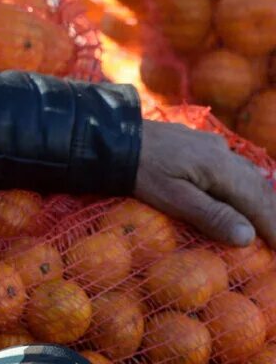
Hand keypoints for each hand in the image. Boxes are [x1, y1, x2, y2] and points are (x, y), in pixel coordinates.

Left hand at [134, 119, 275, 246]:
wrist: (112, 136)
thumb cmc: (138, 171)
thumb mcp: (170, 197)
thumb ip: (210, 215)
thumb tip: (249, 236)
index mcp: (220, 167)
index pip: (259, 202)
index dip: (274, 228)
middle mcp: (223, 153)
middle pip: (260, 188)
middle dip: (274, 216)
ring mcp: (213, 145)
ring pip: (250, 176)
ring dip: (263, 201)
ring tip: (270, 225)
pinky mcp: (202, 144)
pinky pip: (236, 168)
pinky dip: (248, 188)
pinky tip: (248, 198)